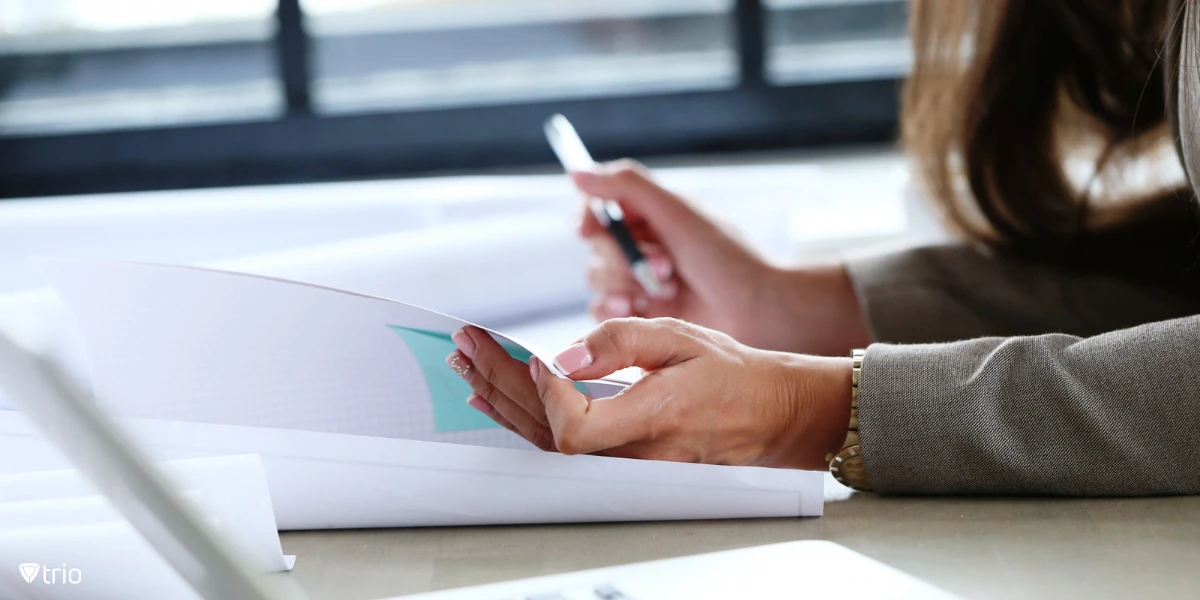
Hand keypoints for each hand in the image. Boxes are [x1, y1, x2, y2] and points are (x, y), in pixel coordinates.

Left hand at [446, 319, 851, 469]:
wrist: (769, 413)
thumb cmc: (731, 373)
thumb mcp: (682, 336)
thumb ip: (620, 342)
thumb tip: (562, 355)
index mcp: (655, 419)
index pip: (575, 429)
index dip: (543, 395)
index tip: (532, 355)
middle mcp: (636, 452)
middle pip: (545, 433)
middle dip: (498, 384)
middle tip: (466, 346)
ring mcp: (626, 462)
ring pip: (546, 442)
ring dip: (502, 400)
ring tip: (468, 367)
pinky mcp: (620, 458)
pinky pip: (561, 444)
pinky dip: (524, 416)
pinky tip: (496, 400)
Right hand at [574, 161, 870, 355]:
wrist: (758, 311)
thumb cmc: (726, 258)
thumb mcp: (677, 212)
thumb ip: (627, 186)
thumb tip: (576, 172)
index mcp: (652, 213)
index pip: (600, 206)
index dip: (587, 216)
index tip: (587, 229)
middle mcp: (643, 244)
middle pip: (597, 247)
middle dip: (623, 259)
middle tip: (664, 267)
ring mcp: (641, 280)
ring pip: (598, 279)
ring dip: (626, 284)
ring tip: (667, 290)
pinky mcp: (642, 314)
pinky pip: (604, 311)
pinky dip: (615, 310)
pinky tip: (640, 310)